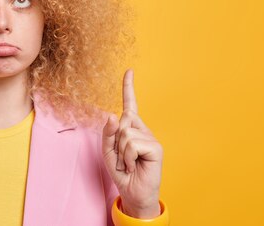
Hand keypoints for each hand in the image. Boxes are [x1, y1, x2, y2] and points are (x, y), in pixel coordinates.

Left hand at [101, 69, 162, 218]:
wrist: (133, 193)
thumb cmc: (122, 171)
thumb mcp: (108, 151)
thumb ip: (107, 133)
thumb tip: (112, 115)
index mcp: (131, 127)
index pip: (130, 104)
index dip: (128, 86)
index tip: (129, 70)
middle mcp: (142, 129)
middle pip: (122, 120)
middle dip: (115, 140)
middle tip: (122, 157)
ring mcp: (150, 137)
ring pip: (125, 132)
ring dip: (121, 151)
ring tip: (128, 163)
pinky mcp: (156, 147)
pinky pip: (132, 143)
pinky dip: (127, 156)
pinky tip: (134, 165)